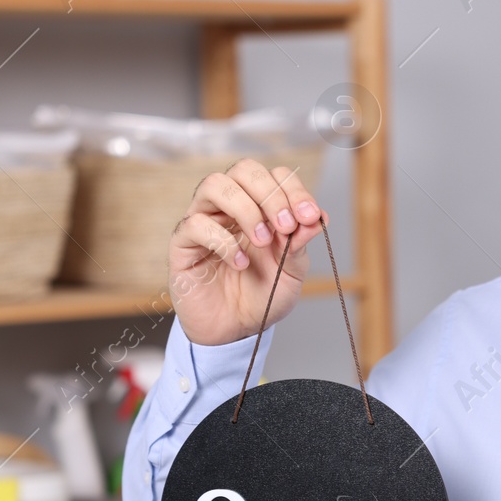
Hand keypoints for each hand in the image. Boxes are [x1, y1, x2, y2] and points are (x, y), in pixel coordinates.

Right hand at [169, 158, 327, 346]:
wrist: (236, 330)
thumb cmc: (263, 295)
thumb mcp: (291, 271)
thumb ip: (300, 243)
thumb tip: (317, 217)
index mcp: (260, 206)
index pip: (275, 175)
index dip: (294, 190)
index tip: (310, 216)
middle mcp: (230, 207)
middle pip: (244, 169)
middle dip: (271, 194)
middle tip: (286, 226)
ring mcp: (204, 220)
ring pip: (215, 185)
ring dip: (245, 209)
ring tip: (262, 240)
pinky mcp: (183, 243)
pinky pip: (195, 223)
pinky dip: (223, 241)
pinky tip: (240, 263)